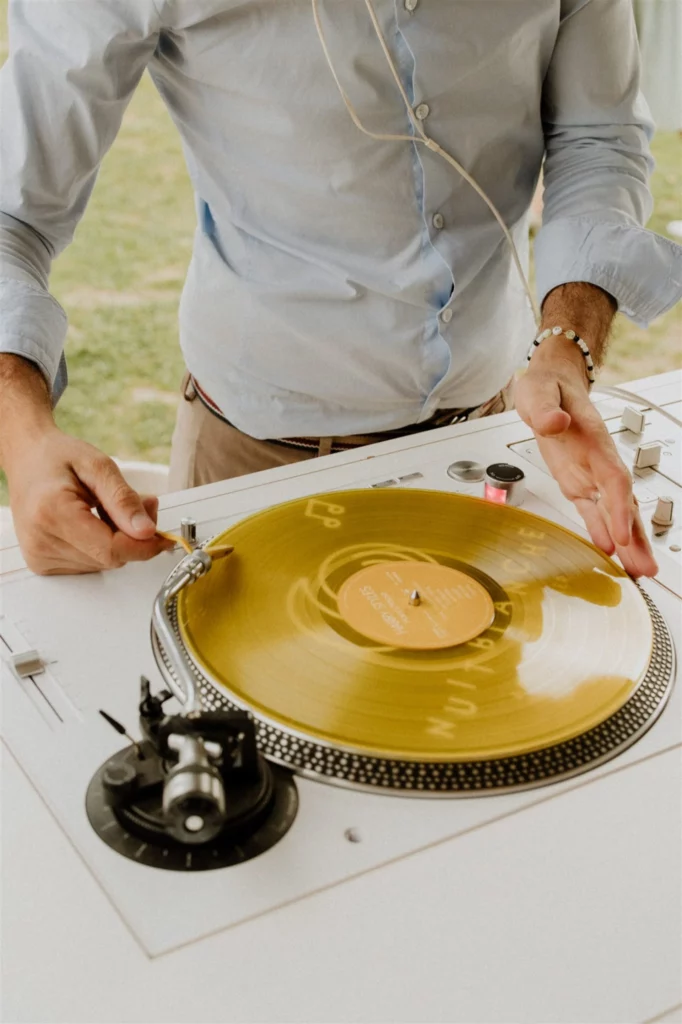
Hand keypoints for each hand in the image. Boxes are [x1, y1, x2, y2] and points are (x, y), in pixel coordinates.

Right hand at [5, 425, 173, 574]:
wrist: (27, 458)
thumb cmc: (58, 457)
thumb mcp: (99, 466)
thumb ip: (124, 500)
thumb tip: (147, 531)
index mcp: (52, 512)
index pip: (111, 549)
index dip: (144, 546)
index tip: (163, 535)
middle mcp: (41, 540)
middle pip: (110, 558)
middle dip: (133, 536)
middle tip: (140, 503)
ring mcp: (39, 556)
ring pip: (103, 564)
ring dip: (117, 541)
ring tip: (106, 508)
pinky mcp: (42, 563)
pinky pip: (89, 565)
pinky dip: (100, 547)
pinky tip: (92, 523)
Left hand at [515, 341, 657, 577]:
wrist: (552, 382)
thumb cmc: (548, 386)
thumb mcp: (539, 392)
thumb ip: (546, 410)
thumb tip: (555, 423)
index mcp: (595, 441)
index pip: (613, 480)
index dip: (620, 508)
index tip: (622, 535)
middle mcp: (599, 461)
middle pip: (624, 503)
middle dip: (635, 537)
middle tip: (646, 568)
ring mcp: (591, 473)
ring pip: (615, 513)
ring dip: (628, 542)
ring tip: (641, 571)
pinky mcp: (579, 482)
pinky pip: (595, 512)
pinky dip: (604, 533)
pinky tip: (612, 554)